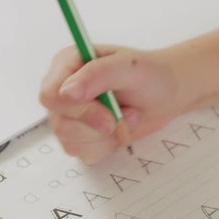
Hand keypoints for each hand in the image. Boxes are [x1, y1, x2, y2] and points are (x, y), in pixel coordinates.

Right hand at [39, 45, 192, 163]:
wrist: (168, 94)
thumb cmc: (150, 75)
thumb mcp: (128, 67)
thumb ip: (96, 75)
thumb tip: (66, 94)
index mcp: (67, 65)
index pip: (50, 96)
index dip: (76, 110)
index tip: (107, 114)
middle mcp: (63, 90)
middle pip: (60, 123)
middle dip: (100, 125)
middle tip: (128, 113)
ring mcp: (70, 116)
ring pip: (71, 142)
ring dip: (107, 136)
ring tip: (128, 116)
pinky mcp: (82, 136)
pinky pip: (85, 153)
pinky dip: (108, 146)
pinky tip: (121, 130)